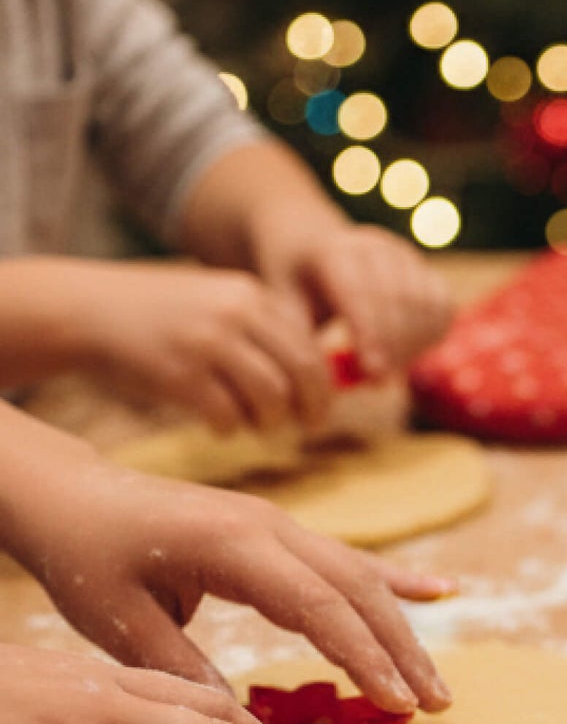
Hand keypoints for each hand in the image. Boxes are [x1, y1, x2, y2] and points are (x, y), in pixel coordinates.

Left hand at [0, 419, 453, 714]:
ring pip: (362, 579)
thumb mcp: (118, 623)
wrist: (72, 495)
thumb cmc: (86, 556)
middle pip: (358, 590)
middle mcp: (271, 527)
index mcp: (233, 544)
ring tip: (435, 685)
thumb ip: (183, 671)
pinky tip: (442, 593)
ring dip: (404, 631)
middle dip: (402, 651)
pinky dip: (398, 580)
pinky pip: (352, 560)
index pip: (319, 604)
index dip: (364, 656)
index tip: (397, 703)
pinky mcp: (283, 533)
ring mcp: (282, 525)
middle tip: (434, 706)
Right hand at [71, 262, 333, 433]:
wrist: (86, 310)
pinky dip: (228, 429)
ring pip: (272, 397)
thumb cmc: (159, 318)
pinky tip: (217, 426)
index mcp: (250, 294)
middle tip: (305, 428)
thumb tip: (316, 382)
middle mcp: (234, 312)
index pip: (311, 346)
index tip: (319, 409)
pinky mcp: (180, 374)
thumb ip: (262, 332)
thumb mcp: (215, 304)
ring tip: (255, 426)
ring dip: (269, 422)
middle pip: (303, 372)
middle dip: (311, 409)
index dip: (323, 387)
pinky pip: (227, 416)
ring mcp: (207, 342)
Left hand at [258, 223, 454, 377]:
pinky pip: (442, 308)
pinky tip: (407, 355)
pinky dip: (431, 337)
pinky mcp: (425, 270)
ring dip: (413, 346)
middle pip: (399, 300)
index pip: (360, 293)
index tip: (373, 376)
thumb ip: (299, 336)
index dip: (371, 336)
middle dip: (394, 347)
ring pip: (425, 305)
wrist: (313, 244)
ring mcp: (404, 256)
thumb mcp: (283, 303)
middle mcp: (374, 246)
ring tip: (387, 371)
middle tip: (378, 383)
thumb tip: (317, 378)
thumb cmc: (295, 282)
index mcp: (333, 251)